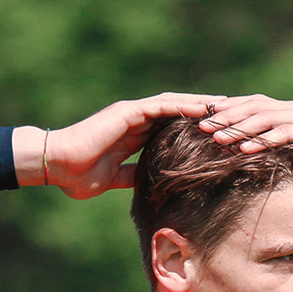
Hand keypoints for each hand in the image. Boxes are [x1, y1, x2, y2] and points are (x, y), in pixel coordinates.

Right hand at [14, 93, 223, 198]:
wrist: (58, 165)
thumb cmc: (80, 175)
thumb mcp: (117, 179)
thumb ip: (134, 176)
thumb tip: (153, 185)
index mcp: (136, 135)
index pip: (173, 130)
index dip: (197, 131)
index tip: (220, 136)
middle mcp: (137, 120)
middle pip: (179, 113)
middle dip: (206, 115)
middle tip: (234, 116)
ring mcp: (133, 114)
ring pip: (175, 105)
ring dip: (201, 106)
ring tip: (227, 108)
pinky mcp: (128, 112)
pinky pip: (161, 106)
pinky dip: (183, 106)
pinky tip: (203, 109)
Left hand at [196, 95, 292, 195]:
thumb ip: (285, 152)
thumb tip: (258, 162)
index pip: (254, 106)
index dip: (228, 112)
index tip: (201, 120)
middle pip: (254, 107)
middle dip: (225, 116)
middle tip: (198, 124)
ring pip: (265, 117)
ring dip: (238, 126)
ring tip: (214, 136)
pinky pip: (285, 133)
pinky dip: (263, 140)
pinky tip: (244, 149)